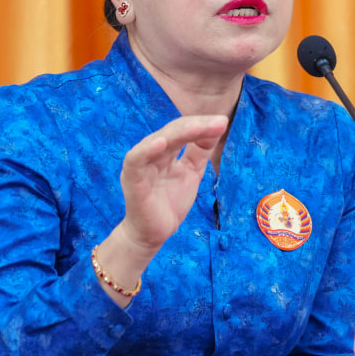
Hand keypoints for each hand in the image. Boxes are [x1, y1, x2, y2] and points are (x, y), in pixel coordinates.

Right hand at [116, 115, 228, 253]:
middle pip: (173, 131)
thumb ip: (199, 150)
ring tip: (198, 127)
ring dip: (179, 133)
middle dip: (197, 126)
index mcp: (166, 150)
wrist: (153, 233)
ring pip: (158, 141)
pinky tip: (162, 143)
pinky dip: (147, 150)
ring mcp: (141, 164)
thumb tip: (216, 127)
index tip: (222, 122)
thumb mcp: (191, 171)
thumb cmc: (169, 201)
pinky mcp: (132, 179)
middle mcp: (152, 152)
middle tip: (219, 123)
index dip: (202, 125)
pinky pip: (136, 160)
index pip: (183, 130)